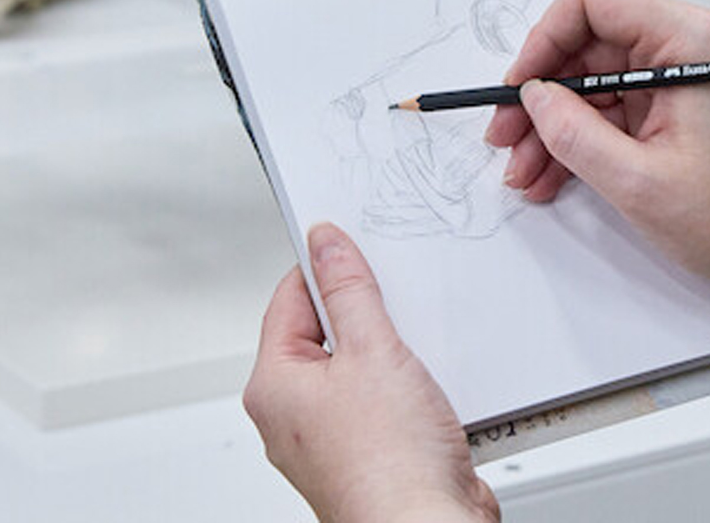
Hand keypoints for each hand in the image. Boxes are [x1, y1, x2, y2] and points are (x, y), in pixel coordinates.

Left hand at [244, 223, 498, 522]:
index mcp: (274, 387)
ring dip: (396, 356)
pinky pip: (386, 404)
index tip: (355, 247)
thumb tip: (325, 244)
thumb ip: (350, 289)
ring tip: (420, 357)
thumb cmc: (389, 465)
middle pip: (327, 334)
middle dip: (368, 314)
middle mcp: (293, 418)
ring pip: (362, 370)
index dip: (325, 269)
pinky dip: (411, 390)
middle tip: (397, 303)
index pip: (289, 299)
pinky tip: (435, 390)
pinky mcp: (372, 455)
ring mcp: (332, 440)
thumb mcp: (373, 350)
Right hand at [486, 0, 709, 370]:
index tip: (519, 90)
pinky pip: (614, 102)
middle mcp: (690, 40)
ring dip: (554, 123)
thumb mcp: (638, 182)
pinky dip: (581, 135)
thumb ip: (574, 133)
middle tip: (506, 141)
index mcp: (690, 40)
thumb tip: (533, 97)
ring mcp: (685, 69)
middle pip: (588, 41)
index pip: (593, 0)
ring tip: (525, 174)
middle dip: (542, 95)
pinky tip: (552, 174)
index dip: (544, 40)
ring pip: (593, 76)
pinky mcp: (679, 97)